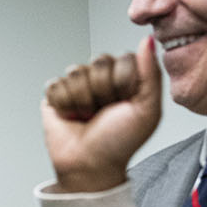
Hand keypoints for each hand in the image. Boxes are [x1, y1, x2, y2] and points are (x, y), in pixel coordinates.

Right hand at [40, 35, 163, 193]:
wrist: (89, 166)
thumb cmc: (119, 143)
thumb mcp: (148, 110)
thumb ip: (151, 74)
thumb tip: (148, 40)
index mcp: (126, 78)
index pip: (124, 58)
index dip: (123, 83)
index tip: (124, 104)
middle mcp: (102, 77)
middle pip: (98, 61)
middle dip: (101, 91)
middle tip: (103, 112)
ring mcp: (77, 85)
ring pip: (75, 72)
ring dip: (82, 100)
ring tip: (87, 117)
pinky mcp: (55, 94)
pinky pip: (55, 85)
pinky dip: (63, 104)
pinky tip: (70, 117)